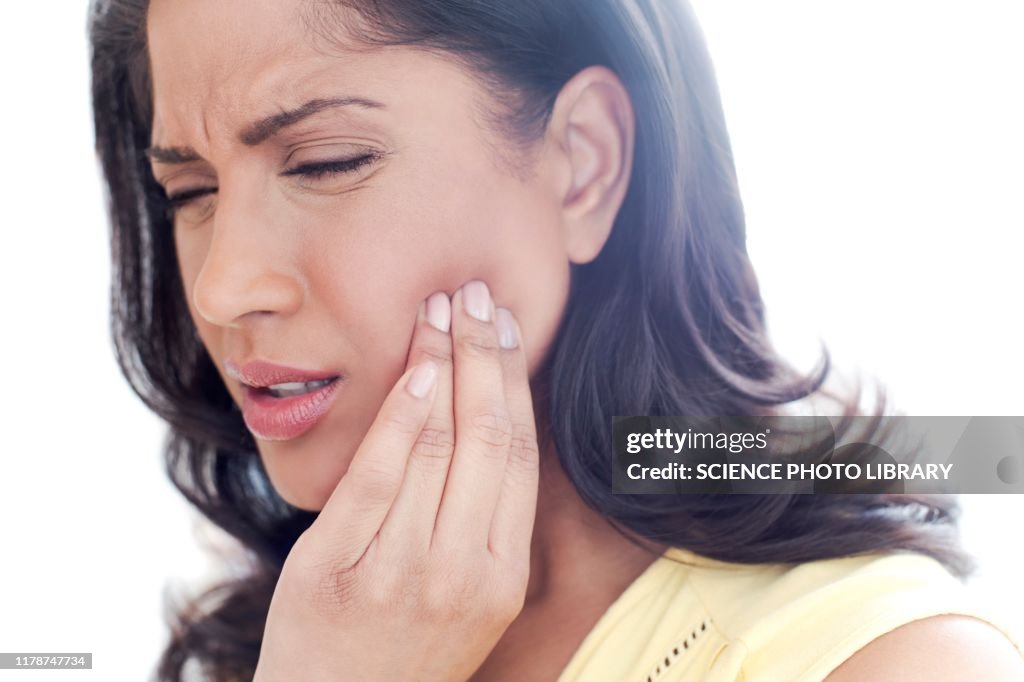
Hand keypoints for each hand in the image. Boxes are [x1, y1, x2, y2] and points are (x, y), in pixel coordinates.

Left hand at [253, 280, 539, 681]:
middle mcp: (465, 572)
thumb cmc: (400, 644)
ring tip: (441, 309)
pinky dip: (400, 417)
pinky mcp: (341, 568)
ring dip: (442, 366)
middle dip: (484, 354)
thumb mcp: (464, 593)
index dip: (515, 380)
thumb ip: (479, 517)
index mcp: (502, 573)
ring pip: (440, 446)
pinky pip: (381, 477)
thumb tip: (482, 415)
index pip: (520, 454)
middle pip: (489, 437)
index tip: (507, 325)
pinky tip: (412, 369)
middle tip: (478, 293)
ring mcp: (404, 572)